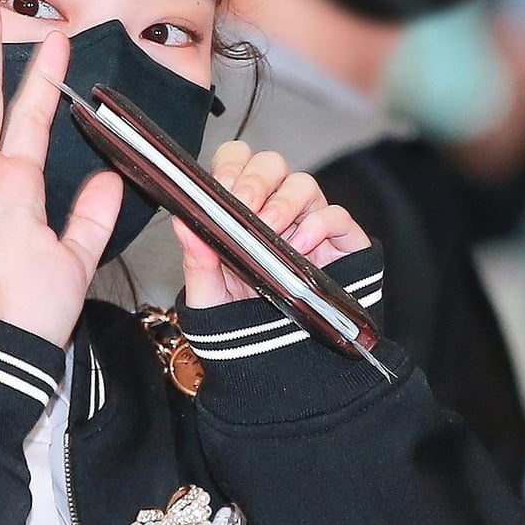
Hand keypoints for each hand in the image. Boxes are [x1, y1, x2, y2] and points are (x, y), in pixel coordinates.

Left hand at [174, 140, 369, 309]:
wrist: (278, 362)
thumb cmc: (240, 322)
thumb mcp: (209, 295)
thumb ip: (196, 258)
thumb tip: (182, 221)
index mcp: (240, 211)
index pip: (237, 162)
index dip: (231, 165)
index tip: (222, 187)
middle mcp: (275, 208)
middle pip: (271, 164)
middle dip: (256, 180)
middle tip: (246, 207)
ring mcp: (310, 222)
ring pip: (303, 183)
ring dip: (285, 202)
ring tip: (272, 234)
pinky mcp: (341, 242)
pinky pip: (336, 214)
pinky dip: (320, 223)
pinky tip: (302, 244)